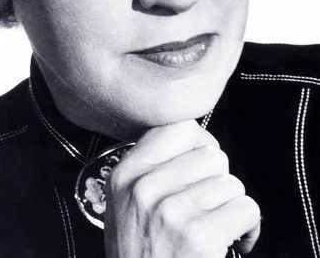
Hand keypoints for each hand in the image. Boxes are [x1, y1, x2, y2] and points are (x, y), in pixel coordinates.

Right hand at [104, 120, 259, 257]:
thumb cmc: (141, 257)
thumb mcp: (126, 206)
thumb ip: (151, 168)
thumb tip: (199, 139)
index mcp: (125, 175)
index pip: (179, 128)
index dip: (200, 146)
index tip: (200, 169)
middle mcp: (143, 188)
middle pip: (211, 155)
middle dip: (218, 182)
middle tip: (208, 208)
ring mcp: (170, 212)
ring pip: (231, 182)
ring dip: (232, 208)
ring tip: (217, 228)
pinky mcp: (199, 236)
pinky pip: (246, 208)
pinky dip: (248, 228)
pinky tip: (233, 242)